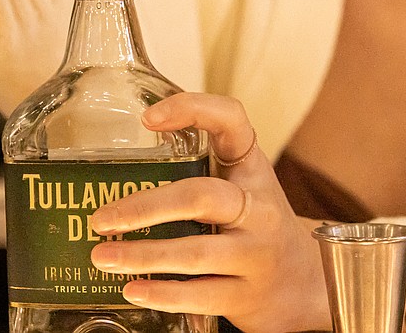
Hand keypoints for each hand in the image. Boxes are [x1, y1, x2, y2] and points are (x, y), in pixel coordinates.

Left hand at [88, 93, 332, 332]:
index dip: (192, 110)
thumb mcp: (240, 187)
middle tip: (102, 218)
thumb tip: (120, 168)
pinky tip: (133, 289)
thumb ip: (197, 171)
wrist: (303, 284)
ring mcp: (256, 253)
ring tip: (103, 256)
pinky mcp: (247, 295)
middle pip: (201, 196)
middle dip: (145, 207)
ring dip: (142, 255)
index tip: (148, 118)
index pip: (231, 122)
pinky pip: (200, 295)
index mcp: (252, 170)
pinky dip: (161, 294)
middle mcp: (259, 208)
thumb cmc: (256, 225)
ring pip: (195, 252)